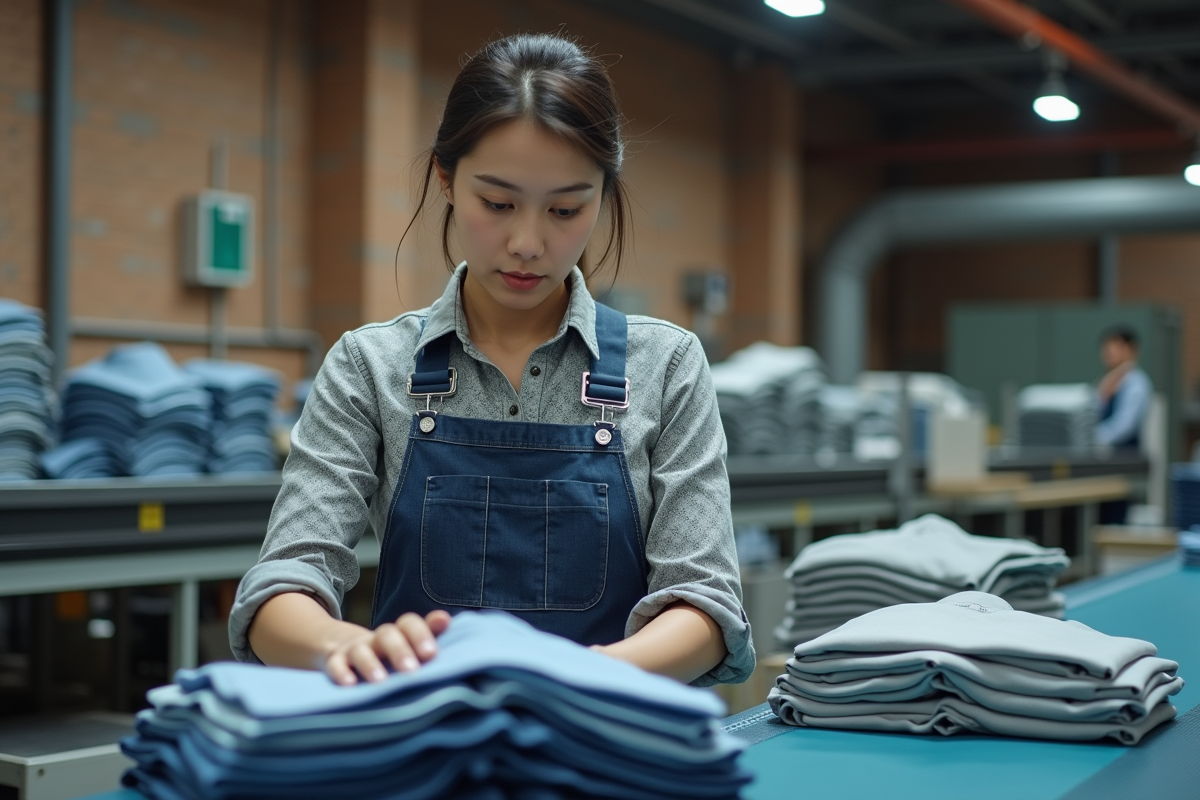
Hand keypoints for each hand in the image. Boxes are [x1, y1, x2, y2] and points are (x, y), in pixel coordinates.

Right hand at [323, 610, 450, 685]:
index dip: (421, 634)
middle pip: (387, 635)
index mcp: (397, 634)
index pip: (408, 624)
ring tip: (381, 681)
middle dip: (400, 651)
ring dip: (371, 664)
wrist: (338, 645)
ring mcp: (353, 649)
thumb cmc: (383, 652)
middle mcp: (376, 639)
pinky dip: (341, 673)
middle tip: (412, 670)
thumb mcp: (403, 644)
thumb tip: (446, 620)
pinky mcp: (334, 662)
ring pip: (361, 651)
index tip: (431, 653)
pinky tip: (349, 684)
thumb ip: (426, 634)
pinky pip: (335, 665)